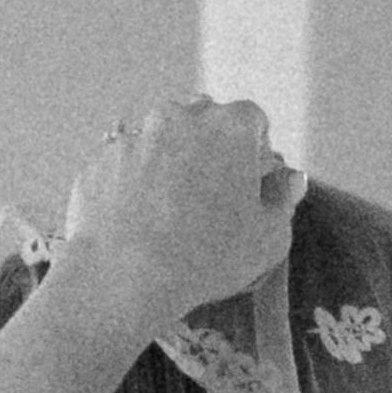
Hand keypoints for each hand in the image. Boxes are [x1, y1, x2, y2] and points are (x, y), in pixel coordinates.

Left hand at [53, 94, 297, 330]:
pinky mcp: (100, 161)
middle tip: (210, 196)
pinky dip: (133, 184)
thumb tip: (291, 180)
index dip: (255, 152)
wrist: (126, 275)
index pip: (252, 120)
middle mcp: (179, 117)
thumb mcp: (268, 238)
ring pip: (159, 139)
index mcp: (229, 126)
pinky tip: (138, 221)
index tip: (249, 184)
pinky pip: (125, 165)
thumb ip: (283, 200)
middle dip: (210, 148)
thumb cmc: (207, 256)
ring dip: (169, 162)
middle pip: (203, 120)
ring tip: (170, 211)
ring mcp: (135, 136)